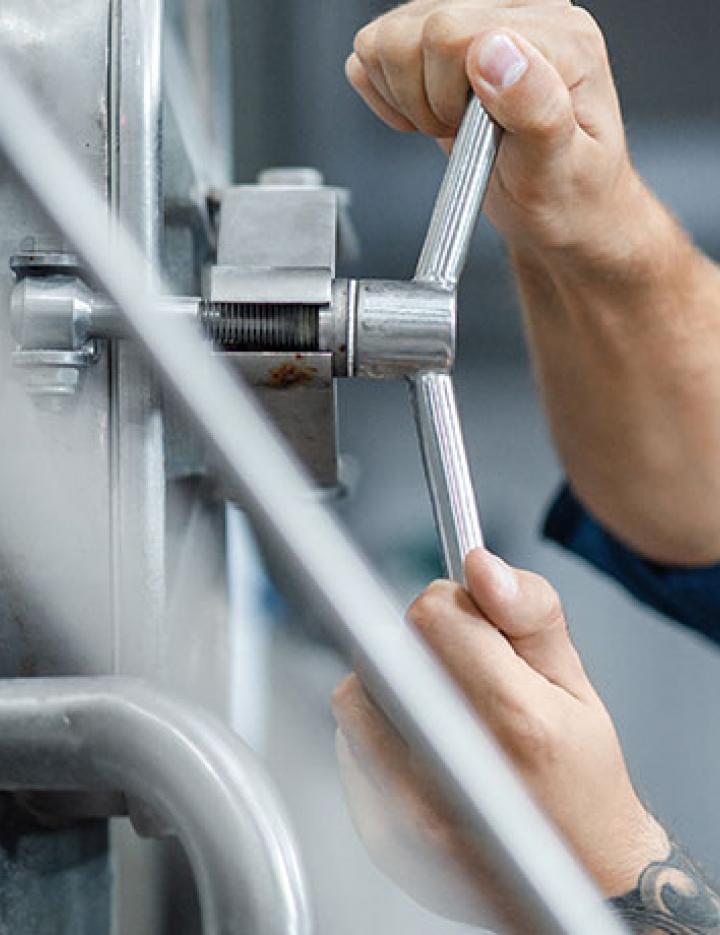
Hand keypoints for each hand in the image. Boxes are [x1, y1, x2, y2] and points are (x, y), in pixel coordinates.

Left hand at [332, 549, 668, 922]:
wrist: (580, 872)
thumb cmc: (580, 775)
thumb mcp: (574, 682)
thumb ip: (529, 612)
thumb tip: (479, 566)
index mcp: (514, 722)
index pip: (429, 616)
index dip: (451, 610)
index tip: (472, 630)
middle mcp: (454, 773)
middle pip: (384, 653)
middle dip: (418, 649)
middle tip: (461, 679)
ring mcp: (411, 813)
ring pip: (357, 697)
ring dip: (390, 691)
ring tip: (442, 718)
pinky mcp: (381, 836)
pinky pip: (349, 748)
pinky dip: (378, 737)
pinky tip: (424, 756)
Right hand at [347, 1, 652, 263]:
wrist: (563, 211)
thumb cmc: (569, 194)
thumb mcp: (560, 167)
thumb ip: (536, 108)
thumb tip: (495, 53)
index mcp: (556, 33)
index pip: (452, 32)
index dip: (445, 95)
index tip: (475, 133)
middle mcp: (517, 12)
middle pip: (415, 29)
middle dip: (426, 99)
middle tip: (465, 132)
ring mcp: (475, 21)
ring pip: (387, 38)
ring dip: (408, 97)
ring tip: (451, 125)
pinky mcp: (441, 41)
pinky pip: (375, 51)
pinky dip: (390, 96)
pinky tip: (430, 116)